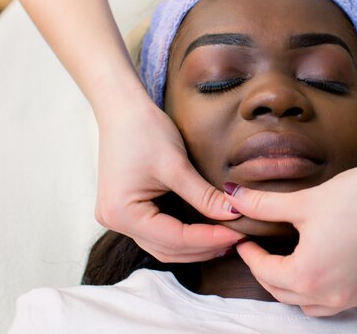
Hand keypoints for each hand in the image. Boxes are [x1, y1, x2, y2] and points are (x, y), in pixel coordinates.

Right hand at [95, 98, 244, 261]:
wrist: (121, 108)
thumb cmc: (144, 130)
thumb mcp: (177, 165)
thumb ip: (204, 195)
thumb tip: (235, 214)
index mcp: (123, 213)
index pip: (175, 239)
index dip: (210, 238)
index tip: (240, 233)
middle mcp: (116, 222)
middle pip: (168, 249)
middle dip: (205, 247)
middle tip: (239, 238)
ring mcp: (118, 218)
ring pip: (164, 246)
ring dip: (196, 246)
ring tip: (228, 238)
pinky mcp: (127, 210)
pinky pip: (158, 234)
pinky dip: (183, 236)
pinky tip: (207, 231)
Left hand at [226, 148, 356, 315]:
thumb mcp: (304, 201)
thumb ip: (263, 205)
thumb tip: (232, 197)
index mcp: (309, 275)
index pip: (266, 273)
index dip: (251, 257)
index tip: (245, 243)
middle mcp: (333, 295)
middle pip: (287, 294)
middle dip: (270, 274)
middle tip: (263, 253)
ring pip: (315, 305)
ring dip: (297, 289)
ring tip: (291, 264)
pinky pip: (344, 299)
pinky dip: (328, 289)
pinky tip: (328, 267)